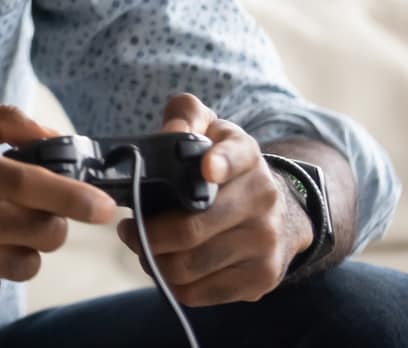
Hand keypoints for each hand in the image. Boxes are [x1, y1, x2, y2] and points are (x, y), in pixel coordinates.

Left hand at [116, 93, 312, 306]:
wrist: (280, 212)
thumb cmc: (224, 167)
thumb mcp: (209, 129)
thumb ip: (185, 114)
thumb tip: (170, 132)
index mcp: (247, 155)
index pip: (235, 156)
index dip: (220, 162)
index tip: (206, 169)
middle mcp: (263, 198)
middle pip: (191, 229)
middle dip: (146, 233)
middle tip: (127, 229)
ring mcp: (265, 242)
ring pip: (190, 266)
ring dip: (153, 261)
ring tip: (142, 246)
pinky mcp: (262, 279)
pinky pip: (201, 293)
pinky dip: (172, 284)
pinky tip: (164, 266)